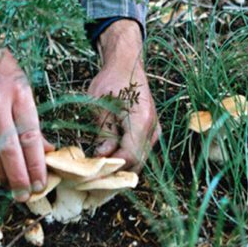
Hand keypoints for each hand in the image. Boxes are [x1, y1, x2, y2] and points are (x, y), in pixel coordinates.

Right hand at [0, 44, 53, 200]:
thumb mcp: (23, 86)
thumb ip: (32, 120)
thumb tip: (45, 150)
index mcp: (18, 93)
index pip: (30, 138)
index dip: (36, 164)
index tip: (41, 182)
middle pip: (9, 149)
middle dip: (18, 177)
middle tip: (26, 195)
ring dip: (1, 172)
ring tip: (11, 187)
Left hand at [88, 20, 160, 171]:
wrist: (127, 65)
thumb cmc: (111, 81)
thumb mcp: (100, 105)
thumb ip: (104, 132)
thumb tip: (101, 156)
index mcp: (141, 120)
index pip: (130, 155)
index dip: (112, 168)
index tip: (93, 173)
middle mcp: (153, 128)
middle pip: (136, 163)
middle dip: (115, 173)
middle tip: (93, 181)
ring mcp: (154, 131)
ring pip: (138, 160)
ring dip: (119, 168)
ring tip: (98, 174)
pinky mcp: (150, 132)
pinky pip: (138, 153)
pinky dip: (124, 160)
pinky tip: (107, 162)